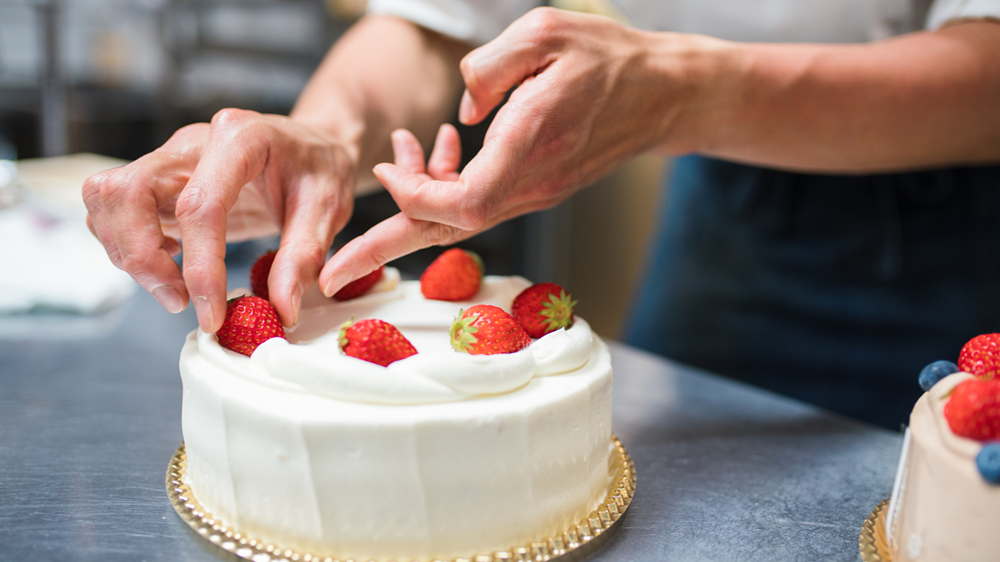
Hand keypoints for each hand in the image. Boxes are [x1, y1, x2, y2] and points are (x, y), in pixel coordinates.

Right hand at [83, 108, 356, 331]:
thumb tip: (280, 311)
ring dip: (128, 252)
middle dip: (142, 257)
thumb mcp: (330, 210)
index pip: (200, 205)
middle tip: (180, 300)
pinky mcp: (159, 179)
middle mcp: (192, 142)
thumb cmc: (320, 171)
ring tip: (177, 289)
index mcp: (240, 138)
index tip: (212, 315)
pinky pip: (115, 208)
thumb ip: (303, 257)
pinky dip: (128, 244)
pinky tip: (171, 264)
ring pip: (107, 197)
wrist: (313, 146)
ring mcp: (169, 158)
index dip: (200, 266)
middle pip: (128, 192)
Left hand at [320, 8, 704, 293]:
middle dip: (385, 249)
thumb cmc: (609, 57)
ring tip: (381, 192)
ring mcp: (536, 191)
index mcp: (531, 143)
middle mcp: (532, 182)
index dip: (416, 196)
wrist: (664, 94)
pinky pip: (480, 204)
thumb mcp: (547, 33)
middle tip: (331, 274)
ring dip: (412, 210)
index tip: (387, 171)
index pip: (465, 201)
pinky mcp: (537, 189)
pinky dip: (444, 192)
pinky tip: (435, 154)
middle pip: (450, 229)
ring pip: (461, 220)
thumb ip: (491, 67)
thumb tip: (459, 112)